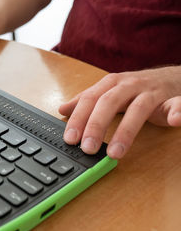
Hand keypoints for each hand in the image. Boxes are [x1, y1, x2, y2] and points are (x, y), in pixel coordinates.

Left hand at [59, 66, 180, 158]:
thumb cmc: (137, 88)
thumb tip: (62, 109)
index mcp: (111, 84)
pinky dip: (177, 111)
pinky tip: (174, 120)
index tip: (70, 139)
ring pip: (138, 109)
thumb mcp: (109, 92)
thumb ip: (87, 101)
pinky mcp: (173, 99)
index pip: (89, 99)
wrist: (174, 77)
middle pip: (109, 102)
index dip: (78, 119)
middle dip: (96, 126)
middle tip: (87, 148)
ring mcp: (152, 92)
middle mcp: (129, 85)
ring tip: (115, 152)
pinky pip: (176, 104)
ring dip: (125, 131)